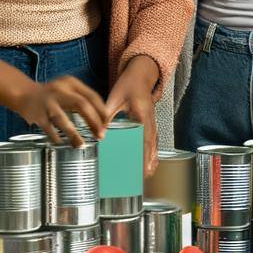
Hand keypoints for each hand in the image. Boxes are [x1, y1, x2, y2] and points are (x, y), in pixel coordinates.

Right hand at [12, 76, 106, 148]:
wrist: (23, 93)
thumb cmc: (52, 95)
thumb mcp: (68, 90)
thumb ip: (83, 100)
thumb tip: (102, 121)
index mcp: (71, 83)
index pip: (92, 96)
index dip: (102, 111)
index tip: (107, 123)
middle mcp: (59, 90)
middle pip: (81, 105)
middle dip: (94, 122)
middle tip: (101, 135)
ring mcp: (47, 102)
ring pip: (62, 119)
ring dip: (73, 134)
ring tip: (81, 145)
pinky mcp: (36, 114)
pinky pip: (47, 128)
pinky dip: (55, 136)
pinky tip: (61, 143)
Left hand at [104, 55, 161, 175]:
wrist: (140, 75)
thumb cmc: (129, 85)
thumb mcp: (115, 97)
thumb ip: (107, 114)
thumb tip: (98, 130)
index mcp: (141, 116)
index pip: (143, 139)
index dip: (143, 154)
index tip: (141, 166)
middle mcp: (149, 121)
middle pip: (150, 145)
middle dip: (147, 161)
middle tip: (144, 176)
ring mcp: (152, 122)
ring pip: (154, 144)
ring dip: (151, 159)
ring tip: (148, 174)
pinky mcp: (150, 123)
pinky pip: (153, 140)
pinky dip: (152, 152)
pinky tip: (150, 161)